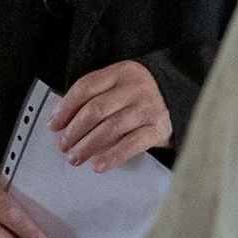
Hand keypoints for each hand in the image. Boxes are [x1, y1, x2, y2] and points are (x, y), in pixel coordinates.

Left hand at [50, 60, 172, 172]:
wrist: (182, 95)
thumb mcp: (122, 82)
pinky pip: (131, 144)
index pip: (85, 87)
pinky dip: (113, 157)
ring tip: (75, 158)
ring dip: (87, 146)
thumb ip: (97, 94)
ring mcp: (147, 108)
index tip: (54, 125)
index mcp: (120, 72)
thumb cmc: (143, 93)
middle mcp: (133, 88)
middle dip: (74, 131)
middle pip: (95, 110)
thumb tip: (63, 118)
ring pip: (109, 128)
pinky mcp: (158, 128)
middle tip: (63, 146)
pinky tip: (98, 166)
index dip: (66, 108)